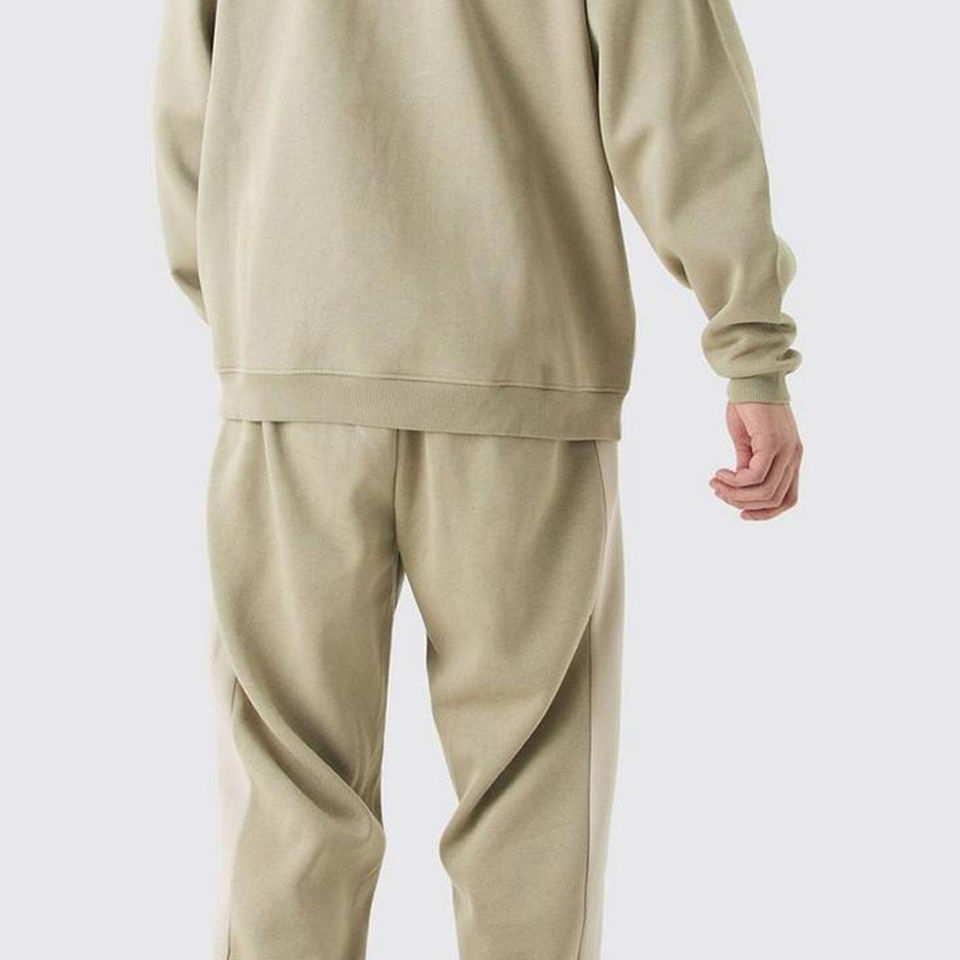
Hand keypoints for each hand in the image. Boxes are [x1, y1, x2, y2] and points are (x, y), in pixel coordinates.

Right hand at [709, 402, 802, 520]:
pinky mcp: (773, 443)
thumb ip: (747, 463)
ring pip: (764, 492)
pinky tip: (720, 473)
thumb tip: (739, 485)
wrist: (751, 378)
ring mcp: (786, 450)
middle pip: (774, 500)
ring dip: (735, 494)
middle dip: (742, 504)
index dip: (765, 513)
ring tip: (716, 483)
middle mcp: (793, 457)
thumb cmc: (748, 406)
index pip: (788, 499)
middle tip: (718, 492)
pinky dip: (734, 480)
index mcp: (791, 458)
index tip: (741, 513)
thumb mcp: (747, 442)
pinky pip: (754, 475)